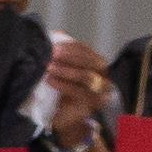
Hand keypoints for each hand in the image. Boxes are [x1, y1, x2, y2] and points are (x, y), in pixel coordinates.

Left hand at [43, 31, 111, 148]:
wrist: (63, 118)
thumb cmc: (62, 91)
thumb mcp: (61, 71)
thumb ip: (62, 55)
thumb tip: (56, 34)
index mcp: (97, 65)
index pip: (87, 51)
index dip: (72, 47)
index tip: (54, 45)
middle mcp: (103, 76)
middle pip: (91, 62)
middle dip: (70, 56)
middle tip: (51, 54)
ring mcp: (100, 91)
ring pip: (86, 76)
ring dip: (65, 70)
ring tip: (48, 67)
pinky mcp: (93, 104)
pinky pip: (79, 92)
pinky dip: (63, 84)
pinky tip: (49, 80)